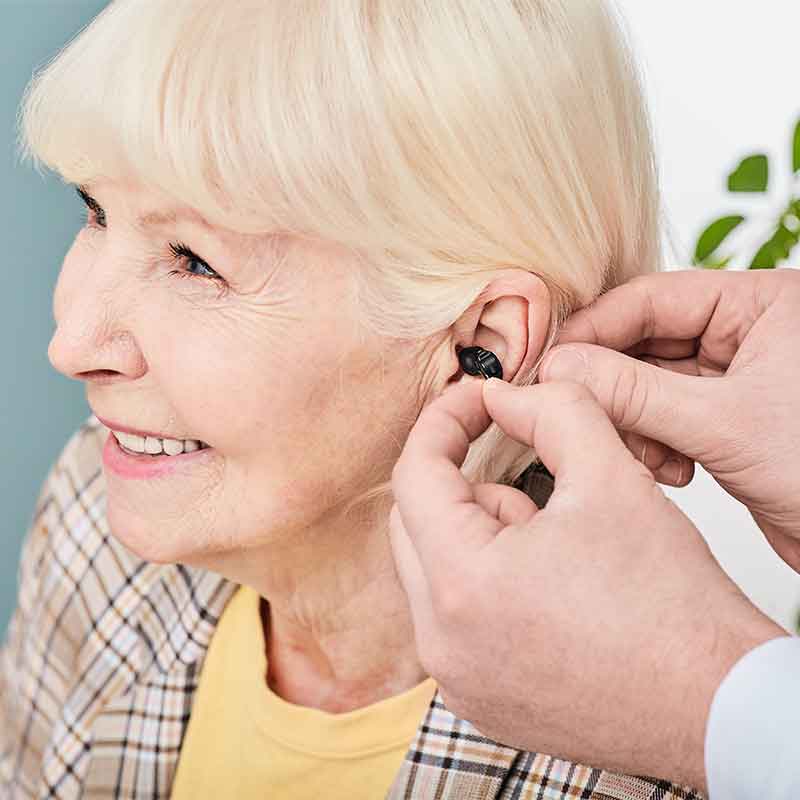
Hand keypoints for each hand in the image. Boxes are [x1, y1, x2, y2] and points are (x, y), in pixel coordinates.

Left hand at [389, 376, 783, 791]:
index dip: (443, 422)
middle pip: (415, 522)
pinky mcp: (477, 696)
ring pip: (435, 568)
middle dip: (464, 483)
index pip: (414, 475)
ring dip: (481, 535)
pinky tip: (550, 588)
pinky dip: (486, 582)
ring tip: (558, 548)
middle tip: (528, 474)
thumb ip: (550, 412)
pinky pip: (453, 614)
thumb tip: (501, 395)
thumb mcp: (610, 476)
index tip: (476, 399)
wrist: (716, 705)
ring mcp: (457, 676)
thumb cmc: (670, 605)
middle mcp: (442, 641)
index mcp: (462, 583)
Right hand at [543, 267, 799, 570]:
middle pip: (645, 341)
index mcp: (762, 305)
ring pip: (649, 384)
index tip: (549, 362)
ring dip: (632, 421)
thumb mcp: (723, 425)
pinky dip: (653, 443)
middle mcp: (746, 334)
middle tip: (575, 410)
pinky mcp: (725, 420)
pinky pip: (664, 417)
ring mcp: (735, 378)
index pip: (651, 299)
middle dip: (611, 384)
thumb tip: (560, 366)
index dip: (594, 330)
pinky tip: (671, 469)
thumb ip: (634, 392)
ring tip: (647, 454)